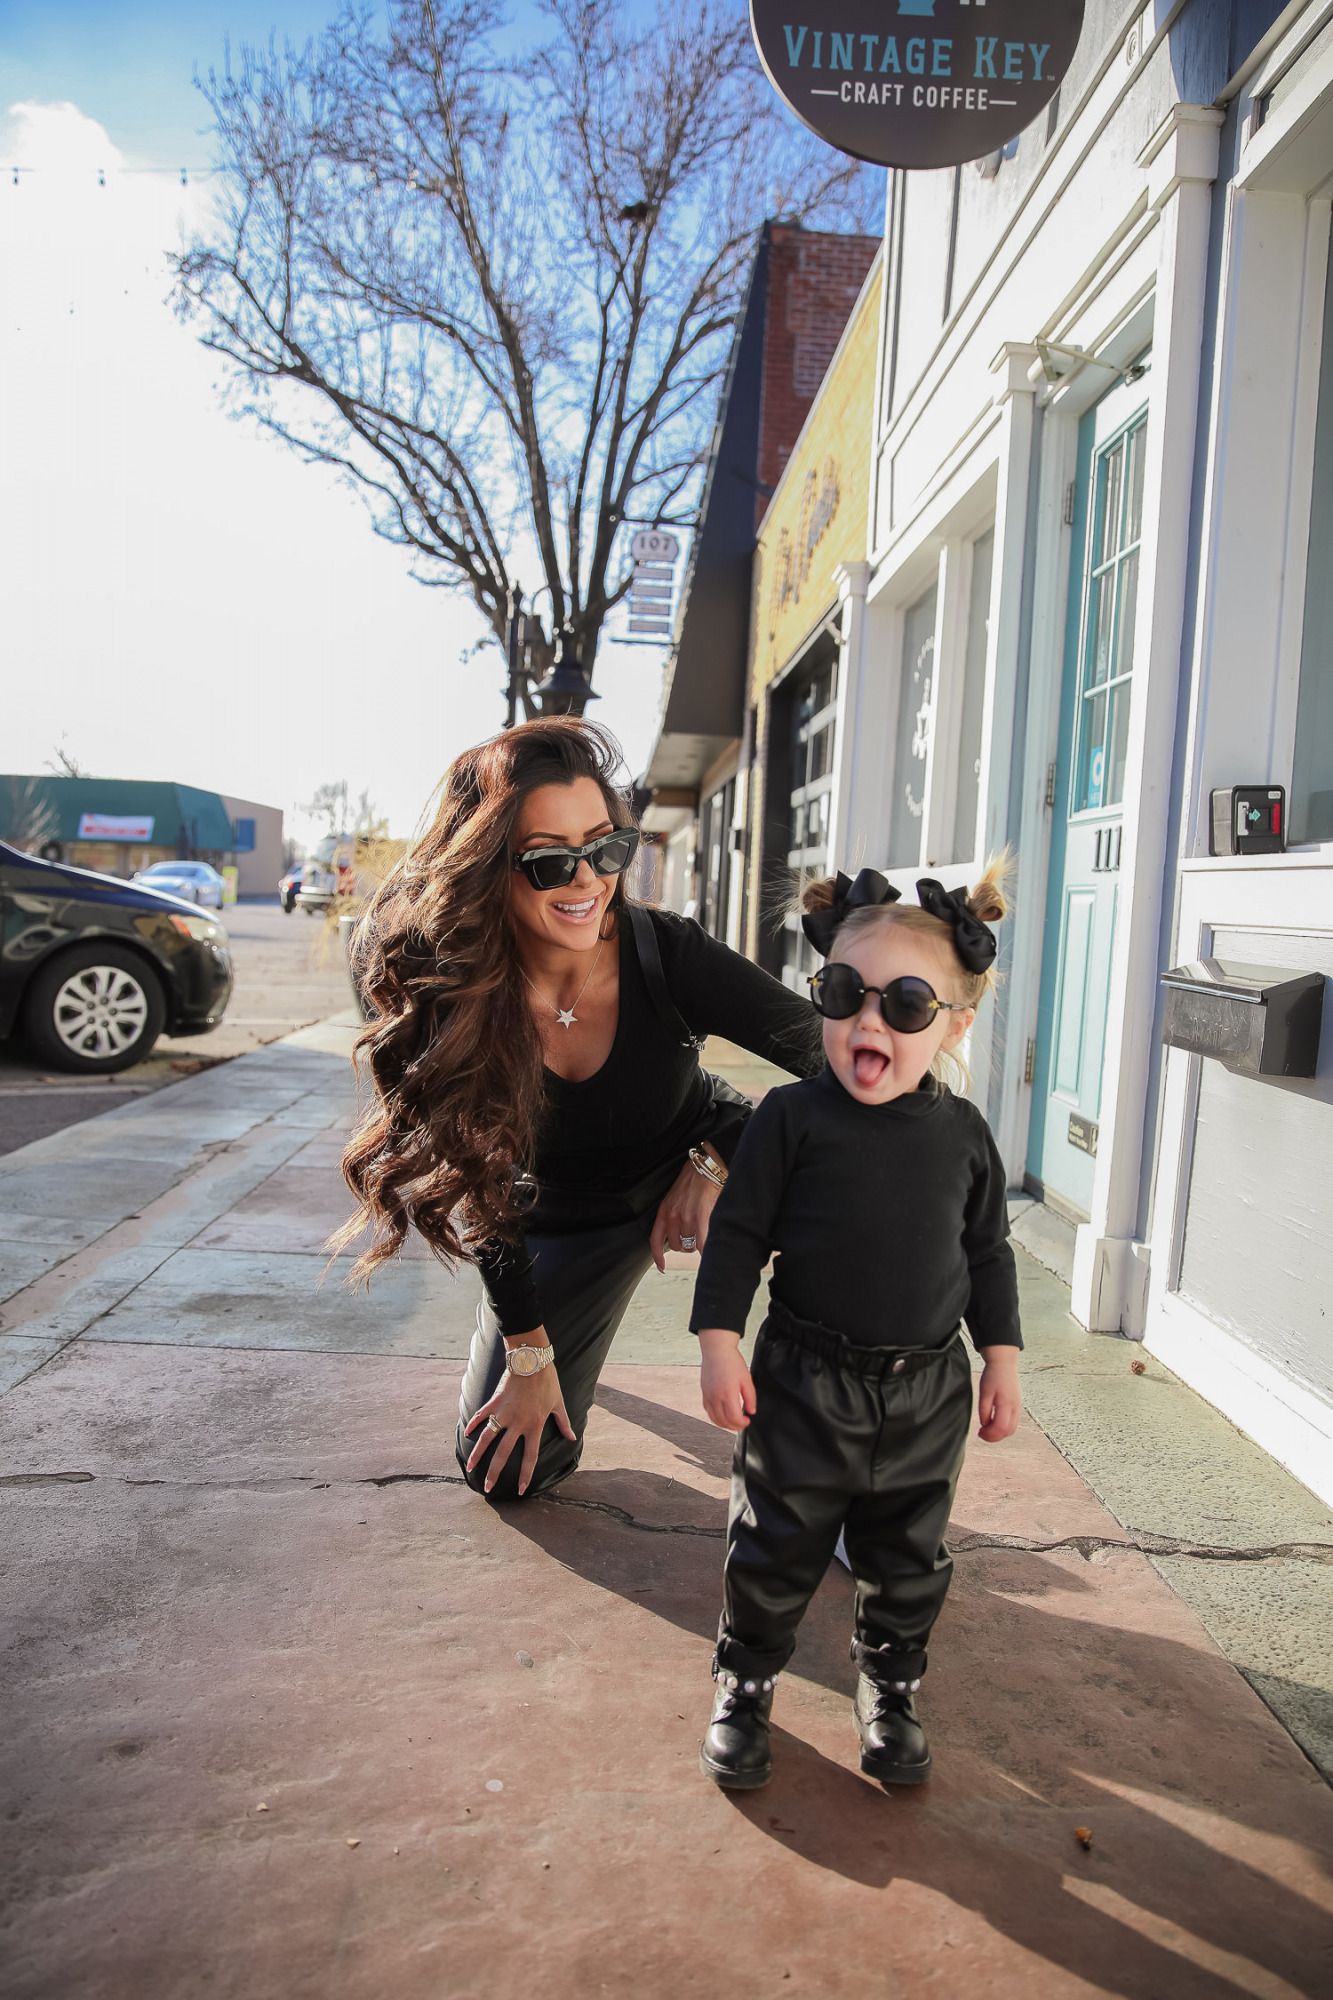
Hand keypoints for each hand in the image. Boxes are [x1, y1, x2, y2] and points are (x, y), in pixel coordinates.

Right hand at [462, 1336, 574, 1495]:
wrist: (532, 1360)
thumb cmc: (547, 1381)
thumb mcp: (558, 1403)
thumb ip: (563, 1422)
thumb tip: (572, 1437)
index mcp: (534, 1425)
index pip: (530, 1456)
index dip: (526, 1475)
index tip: (521, 1490)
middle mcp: (517, 1423)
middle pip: (503, 1453)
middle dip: (495, 1473)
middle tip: (488, 1488)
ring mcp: (504, 1412)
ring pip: (487, 1438)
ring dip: (477, 1454)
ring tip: (470, 1467)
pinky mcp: (495, 1401)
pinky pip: (482, 1415)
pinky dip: (473, 1423)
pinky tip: (466, 1433)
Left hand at [650, 1147, 723, 1270]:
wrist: (706, 1167)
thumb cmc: (694, 1180)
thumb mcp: (675, 1197)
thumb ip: (674, 1215)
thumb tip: (680, 1235)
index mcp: (664, 1211)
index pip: (655, 1240)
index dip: (657, 1257)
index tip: (661, 1267)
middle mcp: (672, 1216)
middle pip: (676, 1246)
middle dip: (686, 1245)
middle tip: (694, 1237)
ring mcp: (686, 1218)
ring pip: (690, 1246)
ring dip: (697, 1244)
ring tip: (704, 1233)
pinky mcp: (701, 1218)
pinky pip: (702, 1244)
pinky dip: (705, 1249)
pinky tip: (709, 1249)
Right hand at [699, 1327, 755, 1431]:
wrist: (717, 1350)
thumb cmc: (731, 1361)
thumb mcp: (747, 1379)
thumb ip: (750, 1397)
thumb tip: (751, 1411)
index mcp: (728, 1393)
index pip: (733, 1418)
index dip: (742, 1424)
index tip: (747, 1421)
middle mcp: (716, 1396)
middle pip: (723, 1421)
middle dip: (734, 1426)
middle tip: (742, 1423)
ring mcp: (708, 1396)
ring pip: (714, 1419)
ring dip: (724, 1424)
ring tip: (733, 1421)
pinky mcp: (704, 1393)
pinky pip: (708, 1411)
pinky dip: (715, 1417)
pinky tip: (722, 1415)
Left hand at [976, 1348, 1021, 1441]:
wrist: (1003, 1364)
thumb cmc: (992, 1376)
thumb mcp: (984, 1392)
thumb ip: (984, 1410)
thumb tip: (985, 1424)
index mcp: (1006, 1403)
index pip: (1001, 1427)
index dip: (990, 1434)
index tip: (979, 1432)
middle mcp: (1015, 1407)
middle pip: (1008, 1431)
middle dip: (994, 1436)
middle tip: (981, 1434)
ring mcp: (1017, 1407)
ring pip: (1012, 1429)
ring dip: (999, 1434)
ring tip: (986, 1430)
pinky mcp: (1017, 1406)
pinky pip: (1013, 1423)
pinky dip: (1004, 1428)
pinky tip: (993, 1424)